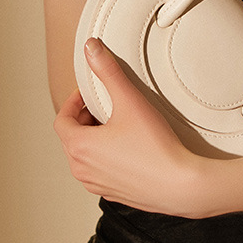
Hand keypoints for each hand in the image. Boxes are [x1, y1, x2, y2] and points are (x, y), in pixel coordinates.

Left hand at [54, 38, 204, 216]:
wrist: (180, 185)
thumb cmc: (155, 148)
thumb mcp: (129, 101)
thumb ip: (108, 71)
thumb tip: (91, 48)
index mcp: (79, 148)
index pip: (61, 120)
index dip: (72, 102)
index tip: (88, 94)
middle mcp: (82, 170)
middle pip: (71, 138)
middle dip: (84, 119)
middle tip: (103, 106)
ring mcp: (97, 185)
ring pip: (84, 156)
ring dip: (94, 139)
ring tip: (117, 126)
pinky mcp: (114, 194)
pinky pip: (100, 171)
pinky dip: (106, 157)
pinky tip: (129, 148)